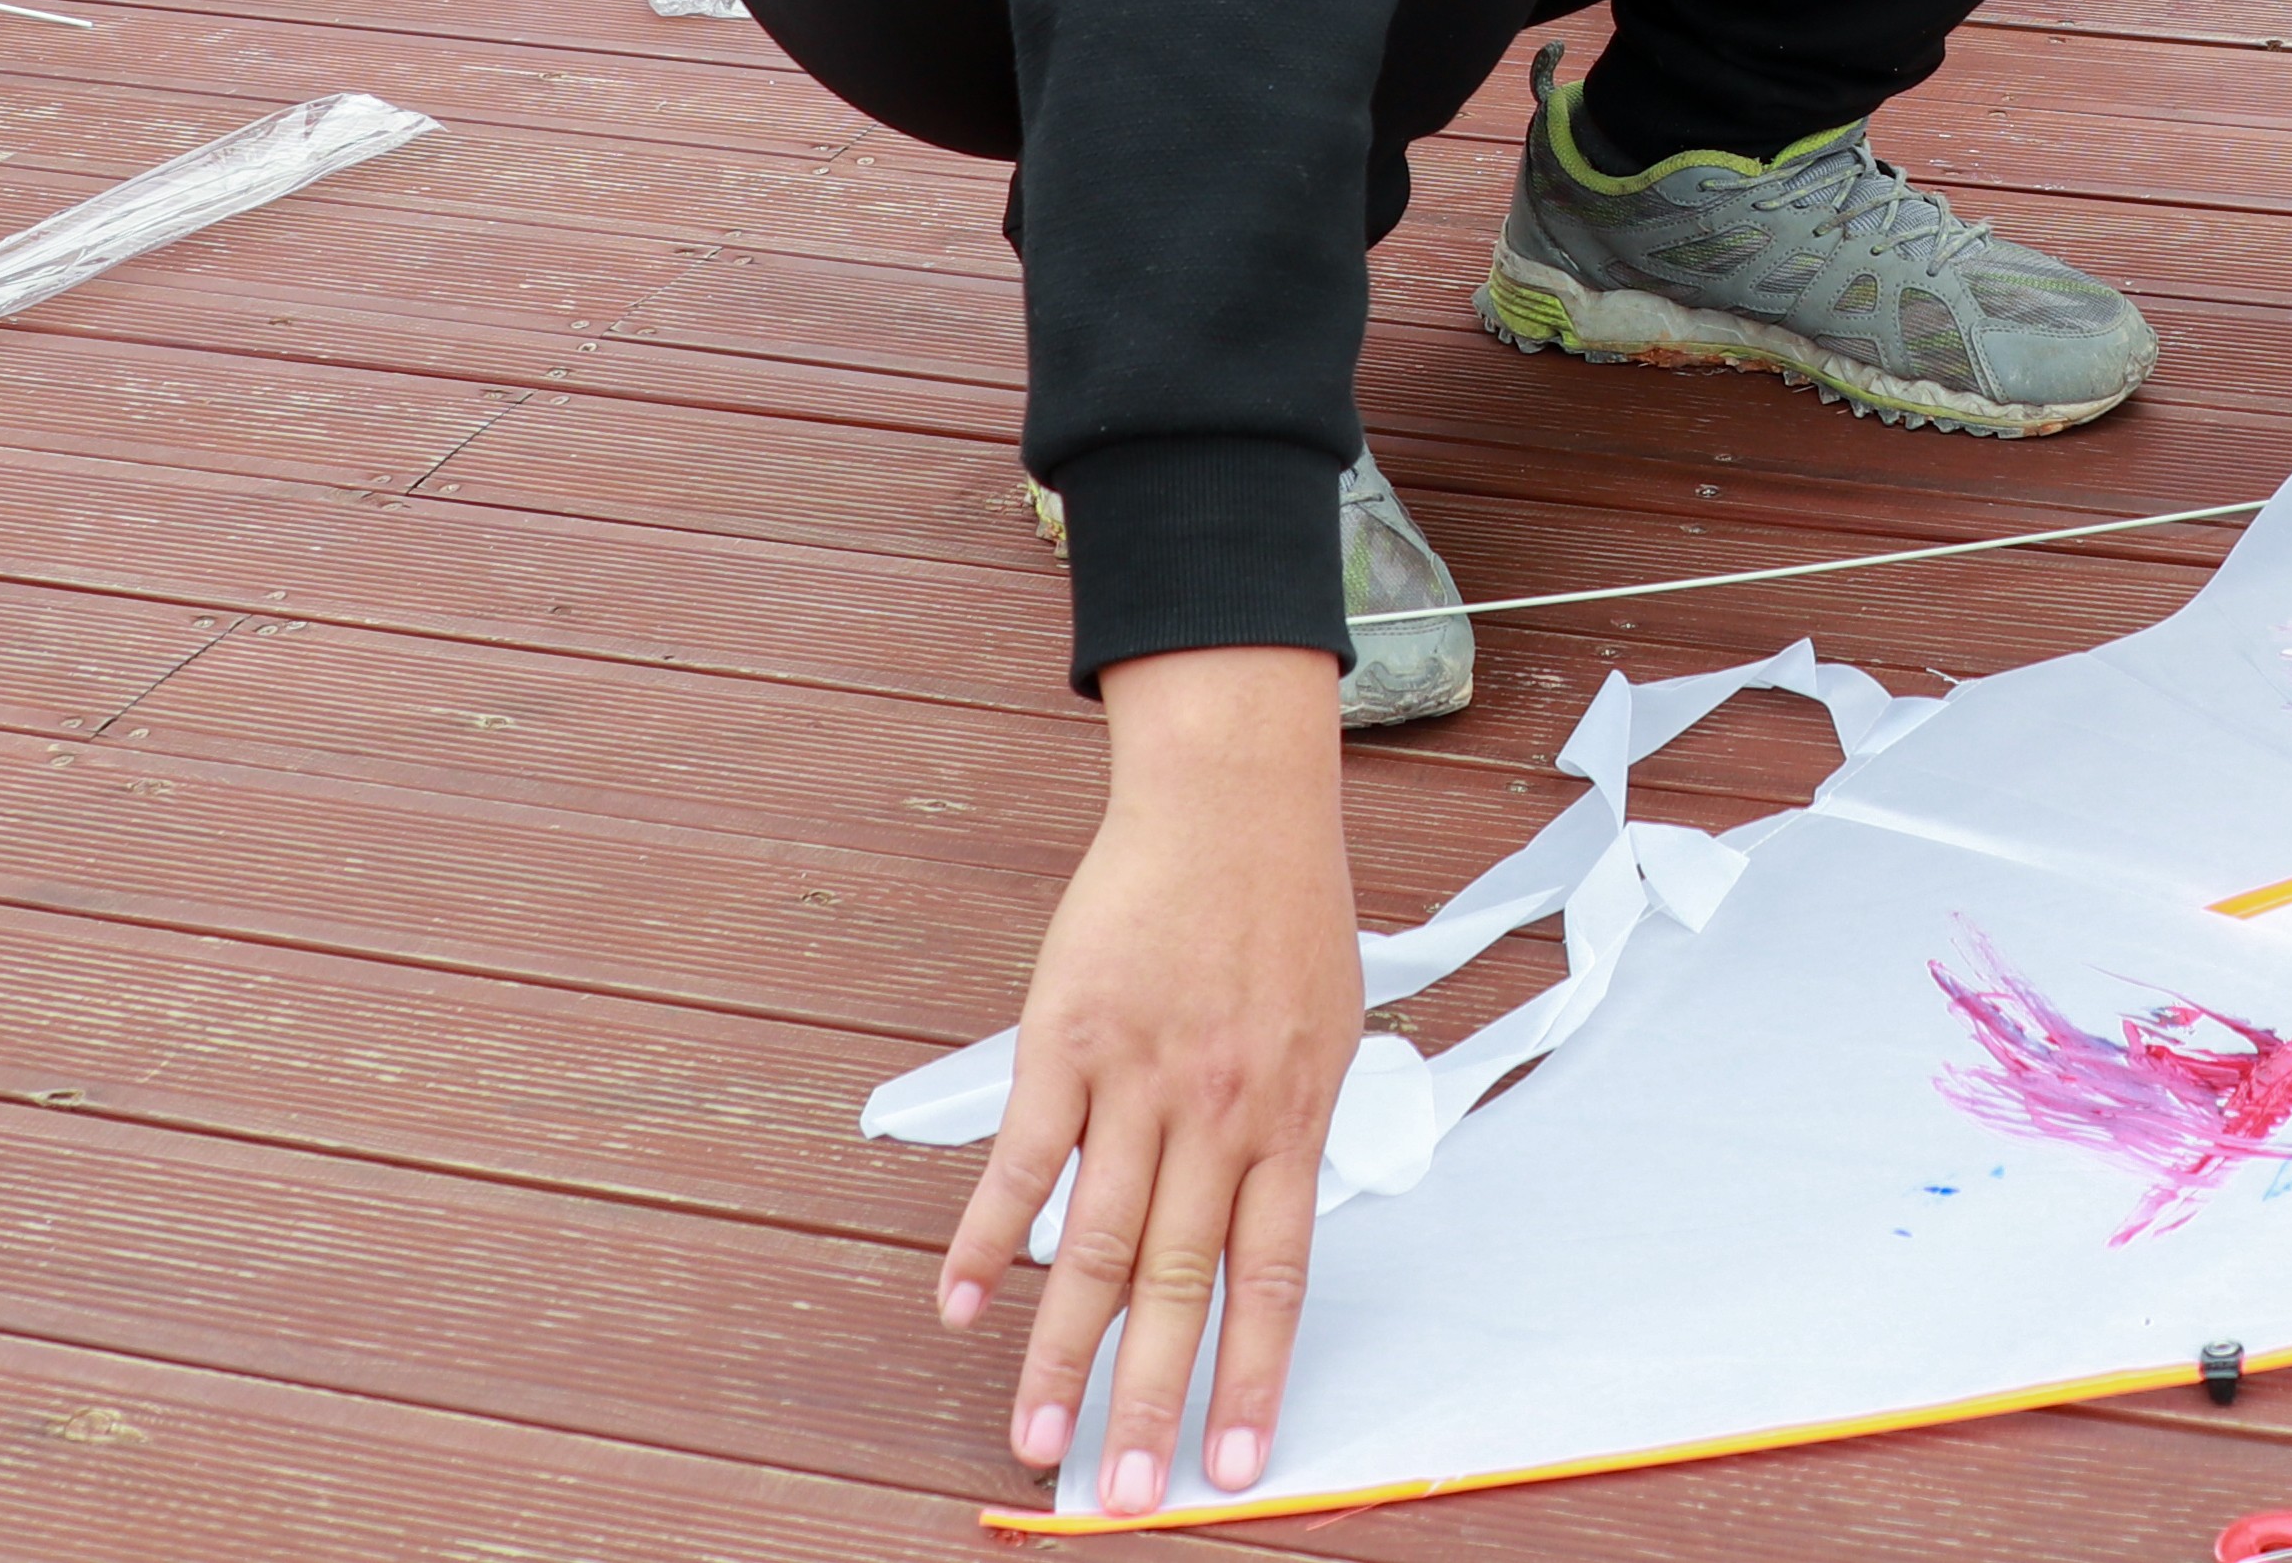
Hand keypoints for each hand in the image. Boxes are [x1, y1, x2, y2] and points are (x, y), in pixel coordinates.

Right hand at [944, 645, 1357, 1514]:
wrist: (1232, 799)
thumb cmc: (1286, 910)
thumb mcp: (1329, 1027)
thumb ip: (1293, 1132)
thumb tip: (1267, 1231)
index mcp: (1293, 1116)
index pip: (1275, 1278)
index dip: (1251, 1378)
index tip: (1233, 1467)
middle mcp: (1220, 1113)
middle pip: (1180, 1283)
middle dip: (1151, 1399)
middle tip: (1125, 1494)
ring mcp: (1140, 1080)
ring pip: (1096, 1244)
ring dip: (1060, 1352)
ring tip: (1033, 1439)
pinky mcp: (1066, 1043)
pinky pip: (1022, 1161)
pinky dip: (988, 1239)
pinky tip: (962, 1309)